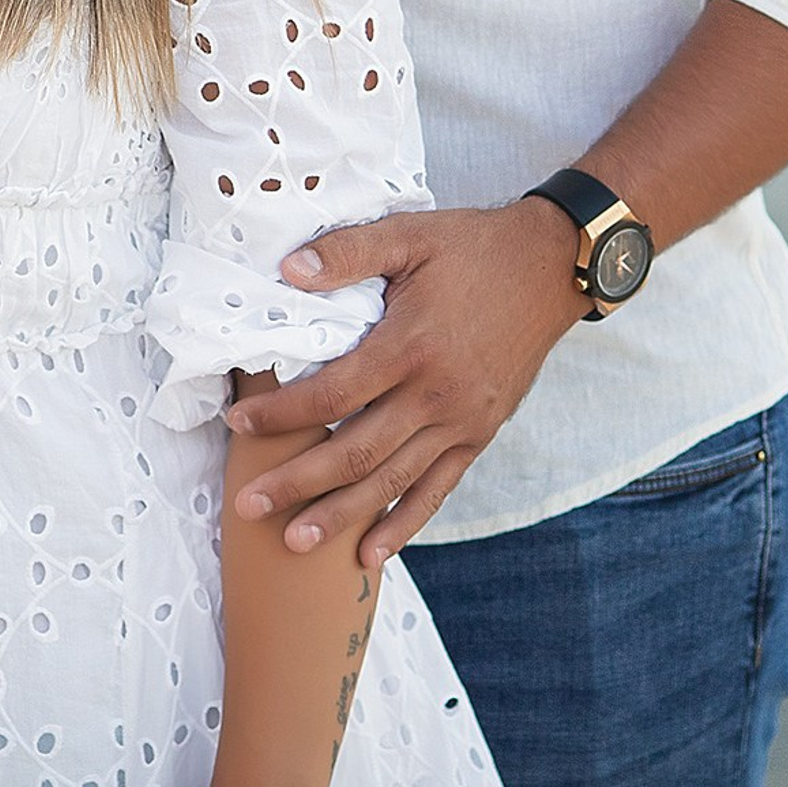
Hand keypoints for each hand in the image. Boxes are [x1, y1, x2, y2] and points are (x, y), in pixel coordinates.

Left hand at [225, 197, 583, 569]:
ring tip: (296, 543)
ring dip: (342, 515)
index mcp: (410, 346)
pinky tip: (371, 552)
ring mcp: (462, 421)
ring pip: (393, 481)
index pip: (332, 395)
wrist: (549, 269)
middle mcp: (436, 395)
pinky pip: (438, 489)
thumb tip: (287, 270)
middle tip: (250, 506)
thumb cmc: (471, 249)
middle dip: (298, 483)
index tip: (238, 423)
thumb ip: (347, 252)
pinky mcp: (480, 434)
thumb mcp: (407, 234)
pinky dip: (404, 523)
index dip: (281, 414)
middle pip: (356, 452)